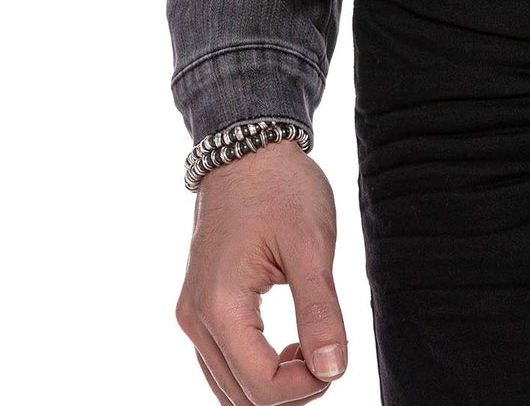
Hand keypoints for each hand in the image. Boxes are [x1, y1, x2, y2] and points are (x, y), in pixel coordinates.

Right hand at [176, 141, 347, 401]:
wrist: (247, 148)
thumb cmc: (281, 187)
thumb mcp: (311, 244)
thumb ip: (321, 311)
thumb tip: (334, 370)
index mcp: (220, 305)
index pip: (261, 386)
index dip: (306, 385)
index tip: (337, 359)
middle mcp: (195, 318)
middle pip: (242, 396)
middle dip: (292, 390)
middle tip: (329, 353)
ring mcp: (192, 314)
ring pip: (229, 387)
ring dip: (272, 385)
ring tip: (310, 347)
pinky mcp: (198, 307)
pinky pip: (222, 363)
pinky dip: (254, 370)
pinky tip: (288, 346)